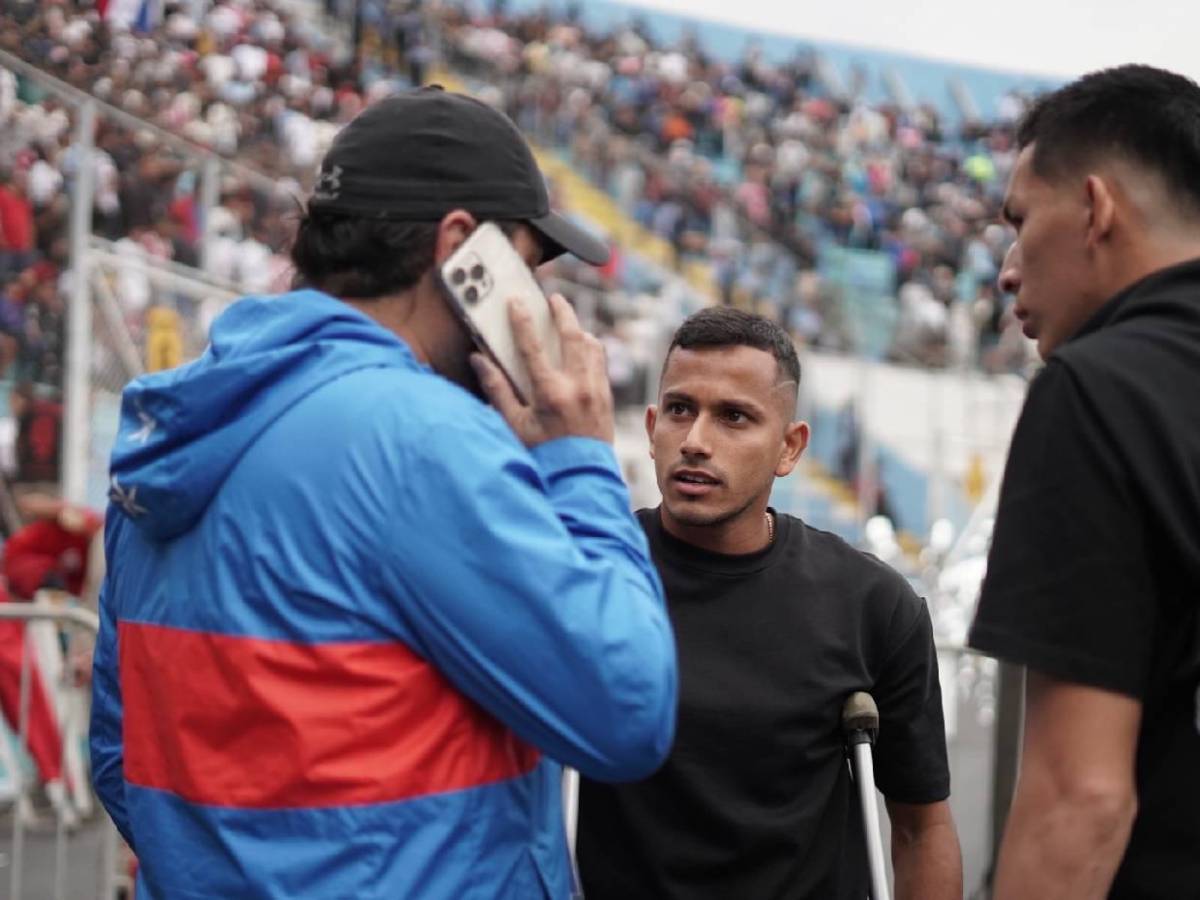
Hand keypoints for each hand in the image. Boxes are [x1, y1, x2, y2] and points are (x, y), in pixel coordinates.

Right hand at [471, 293, 614, 447]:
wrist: (579, 478)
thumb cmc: (542, 454)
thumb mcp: (514, 426)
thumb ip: (496, 390)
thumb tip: (478, 360)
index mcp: (550, 393)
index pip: (532, 346)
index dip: (522, 321)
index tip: (516, 302)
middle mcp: (577, 386)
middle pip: (572, 335)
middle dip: (562, 312)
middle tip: (553, 298)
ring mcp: (596, 390)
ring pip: (592, 345)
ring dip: (579, 329)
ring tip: (568, 321)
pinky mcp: (607, 397)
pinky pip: (601, 361)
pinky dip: (591, 348)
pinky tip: (583, 347)